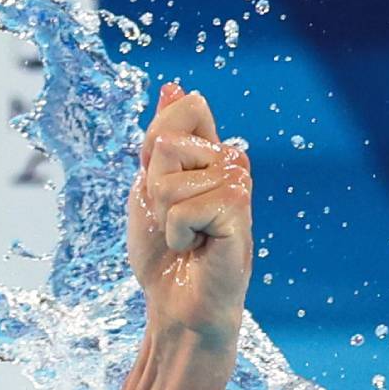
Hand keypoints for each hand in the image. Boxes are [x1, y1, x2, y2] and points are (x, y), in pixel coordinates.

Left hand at [126, 82, 254, 349]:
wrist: (175, 303)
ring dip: (163, 217)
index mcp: (212, 151)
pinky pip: (183, 208)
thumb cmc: (164, 251)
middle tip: (171, 221)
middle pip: (164, 144)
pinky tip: (197, 249)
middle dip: (152, 189)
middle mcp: (232, 162)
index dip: (153, 151)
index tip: (160, 188)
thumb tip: (175, 86)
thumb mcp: (149, 187)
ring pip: (169, 180)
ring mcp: (239, 186)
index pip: (182, 111)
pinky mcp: (239, 213)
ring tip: (185, 237)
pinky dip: (177, 234)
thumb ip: (160, 137)